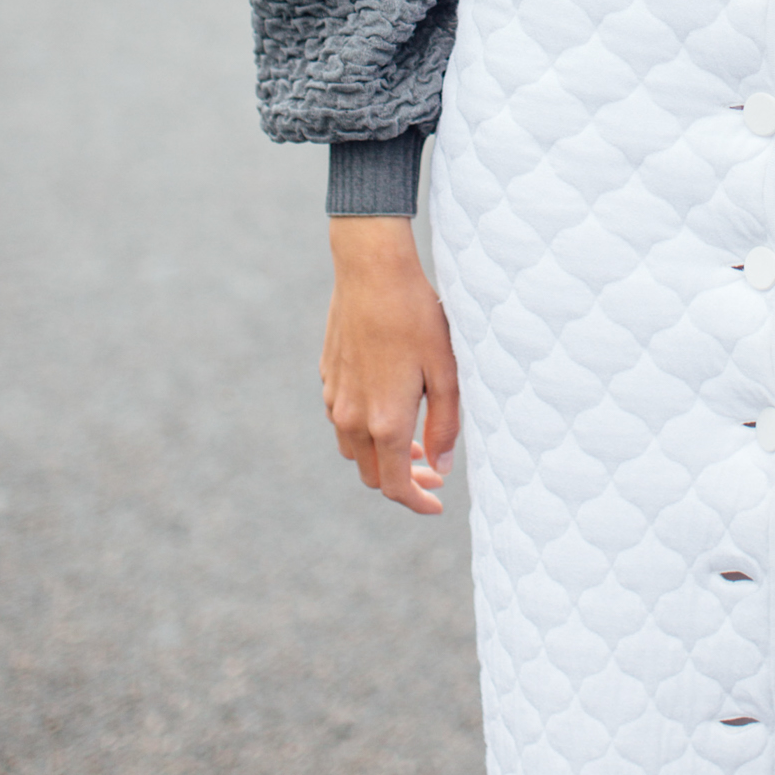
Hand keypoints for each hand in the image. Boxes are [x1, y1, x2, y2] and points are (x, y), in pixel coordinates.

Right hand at [322, 218, 460, 514]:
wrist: (371, 271)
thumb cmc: (416, 317)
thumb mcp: (445, 371)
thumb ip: (445, 425)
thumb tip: (442, 467)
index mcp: (384, 422)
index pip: (396, 485)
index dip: (418, 502)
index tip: (437, 503)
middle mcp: (352, 418)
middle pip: (373, 475)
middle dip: (404, 480)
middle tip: (434, 470)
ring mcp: (335, 398)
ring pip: (354, 450)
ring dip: (383, 455)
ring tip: (416, 439)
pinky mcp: (329, 377)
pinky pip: (345, 420)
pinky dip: (367, 429)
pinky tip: (390, 404)